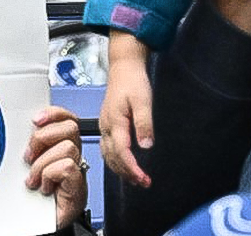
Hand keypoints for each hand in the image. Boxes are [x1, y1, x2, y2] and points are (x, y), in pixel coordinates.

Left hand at [23, 105, 88, 227]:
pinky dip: (50, 175)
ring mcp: (76, 171)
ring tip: (34, 178)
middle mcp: (71, 156)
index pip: (65, 118)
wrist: (35, 222)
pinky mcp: (78, 187)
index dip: (53, 114)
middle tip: (29, 157)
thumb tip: (22, 128)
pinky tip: (44, 186)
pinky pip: (67, 167)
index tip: (35, 120)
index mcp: (59, 145)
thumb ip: (29, 143)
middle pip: (70, 127)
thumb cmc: (30, 196)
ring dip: (43, 164)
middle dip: (43, 138)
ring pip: (67, 147)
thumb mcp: (25, 163)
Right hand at [100, 33, 152, 187]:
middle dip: (127, 173)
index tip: (143, 178)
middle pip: (112, 157)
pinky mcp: (107, 123)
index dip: (132, 168)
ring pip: (107, 154)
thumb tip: (146, 146)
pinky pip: (106, 147)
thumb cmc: (132, 81)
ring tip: (134, 178)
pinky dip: (114, 160)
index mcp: (115, 121)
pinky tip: (122, 163)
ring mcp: (105, 125)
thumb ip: (144, 124)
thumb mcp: (143, 101)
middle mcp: (106, 126)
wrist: (123, 67)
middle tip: (142, 183)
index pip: (121, 152)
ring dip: (120, 169)